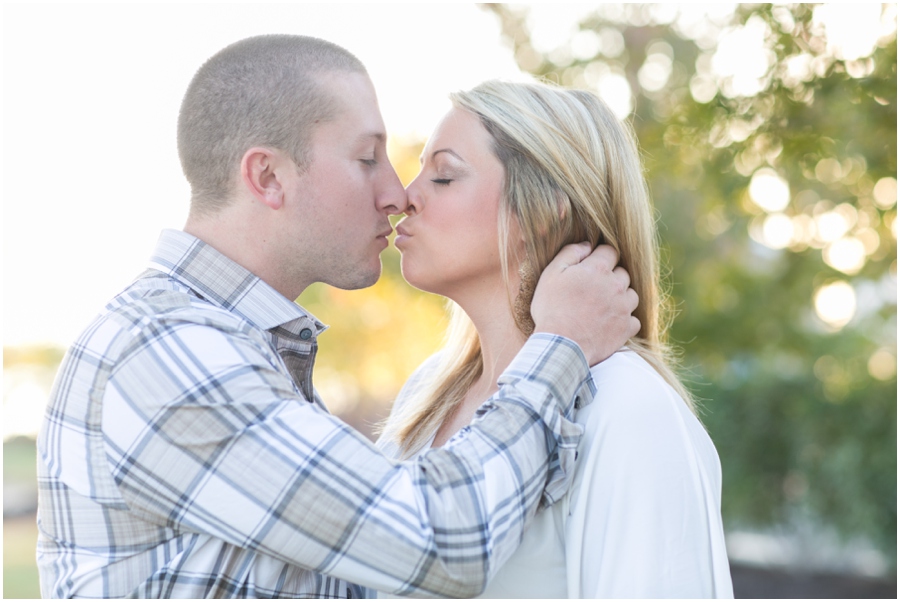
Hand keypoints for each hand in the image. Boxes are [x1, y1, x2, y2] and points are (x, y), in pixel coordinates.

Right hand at [531, 243, 639, 365]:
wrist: (561, 345)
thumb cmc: (552, 309)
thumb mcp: (551, 274)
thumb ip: (570, 254)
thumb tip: (587, 244)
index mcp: (598, 269)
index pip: (610, 252)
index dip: (601, 256)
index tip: (592, 266)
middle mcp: (616, 285)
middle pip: (623, 273)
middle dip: (611, 277)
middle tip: (595, 288)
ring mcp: (624, 307)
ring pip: (631, 295)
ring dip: (621, 297)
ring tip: (604, 306)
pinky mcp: (626, 328)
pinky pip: (634, 319)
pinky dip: (625, 320)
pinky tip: (611, 323)